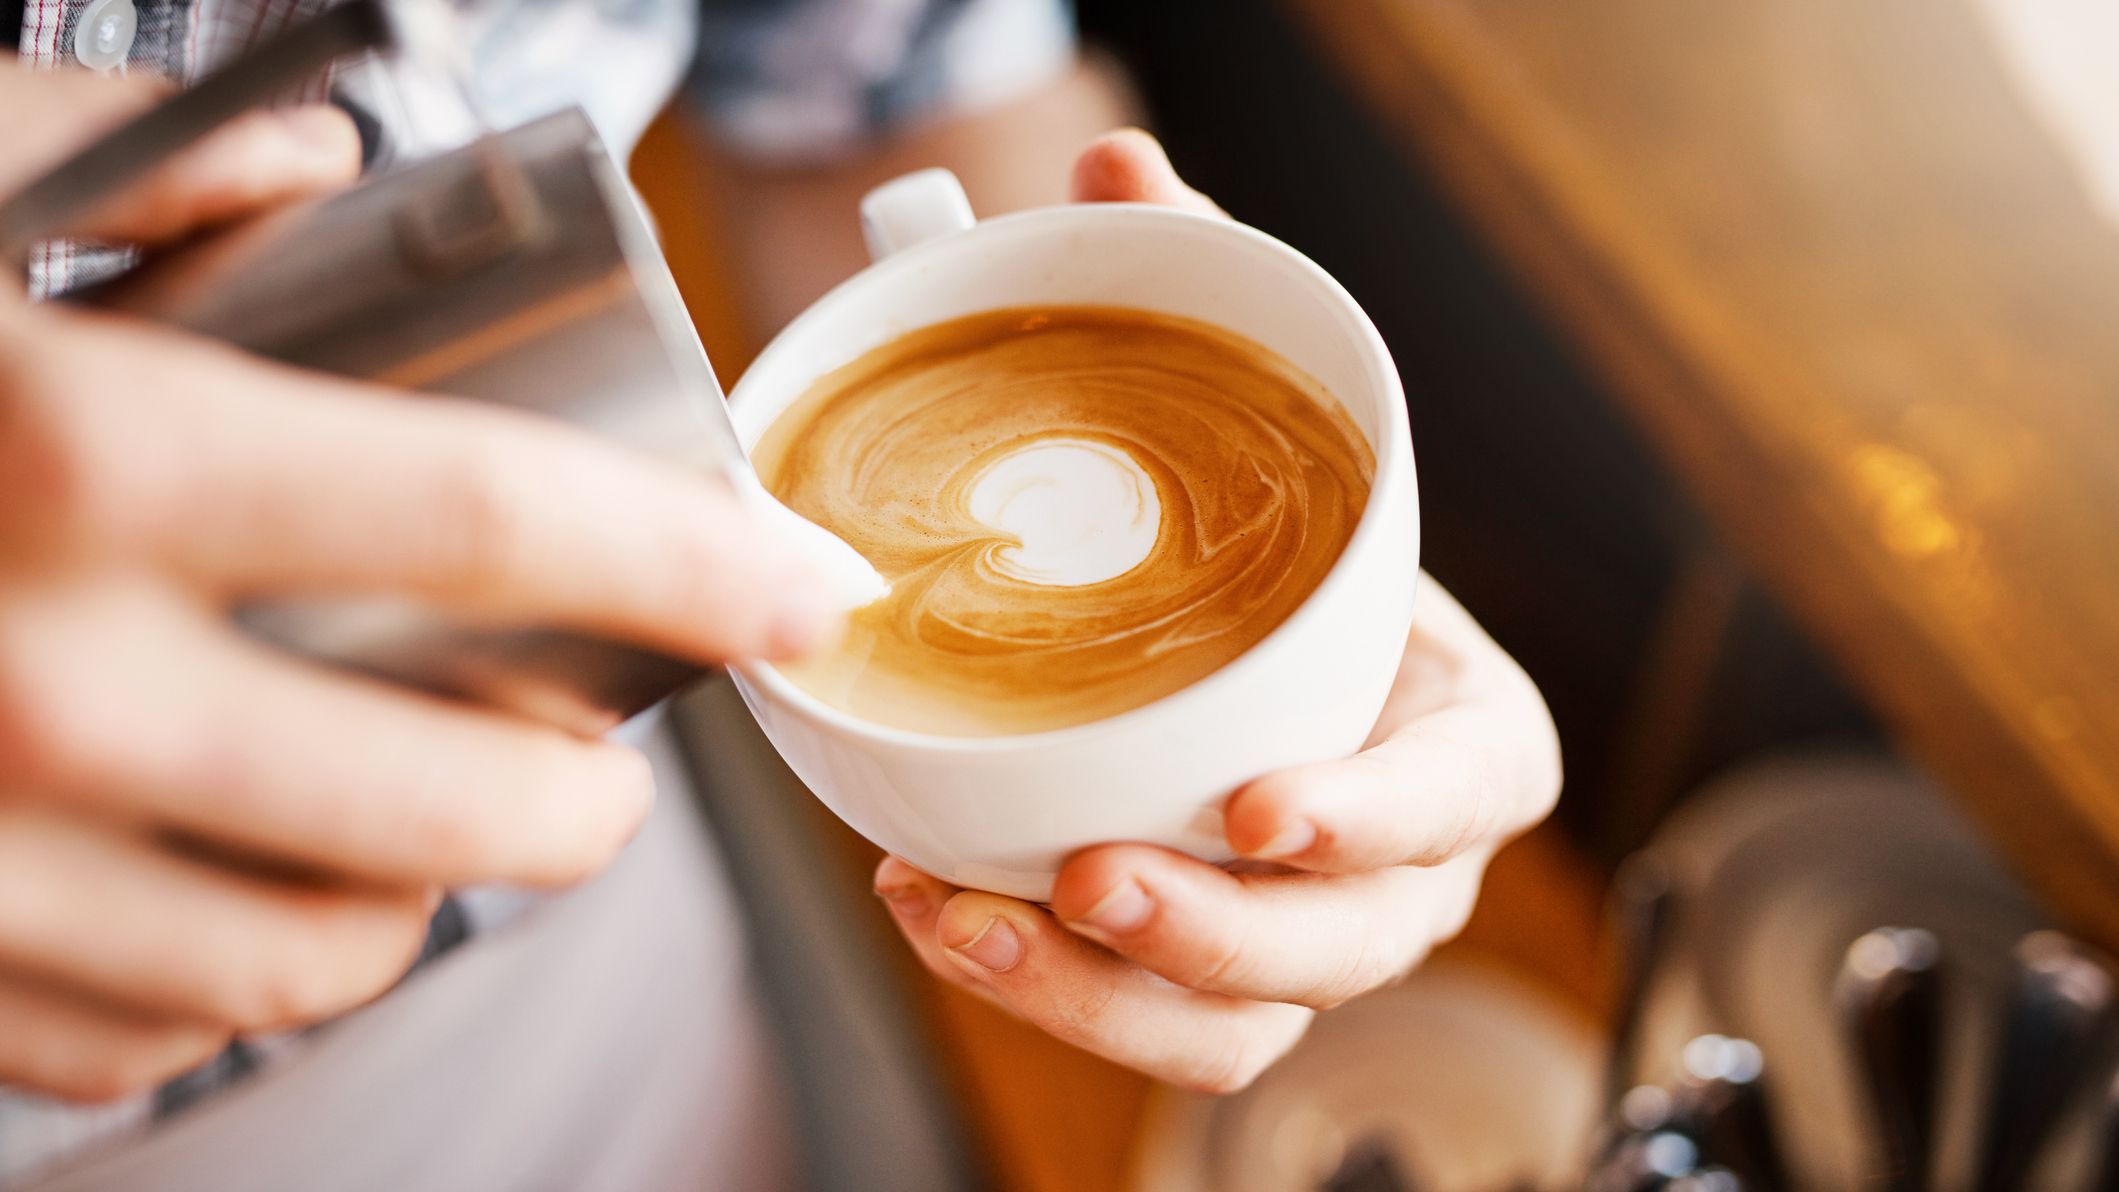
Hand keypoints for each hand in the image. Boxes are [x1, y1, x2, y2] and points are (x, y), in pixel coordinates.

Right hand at [0, 64, 838, 1100]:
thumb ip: (128, 164)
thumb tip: (327, 165)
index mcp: (76, 465)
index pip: (497, 527)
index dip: (696, 561)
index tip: (803, 586)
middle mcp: (34, 695)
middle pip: (454, 803)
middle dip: (588, 800)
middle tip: (609, 757)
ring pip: (318, 956)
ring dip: (422, 900)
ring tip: (433, 827)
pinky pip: (145, 1034)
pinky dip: (233, 977)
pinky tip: (234, 895)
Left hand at [874, 131, 1561, 1094]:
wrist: (1256, 657)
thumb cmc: (1284, 562)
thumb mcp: (1259, 433)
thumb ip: (1210, 307)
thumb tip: (1121, 171)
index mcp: (1455, 725)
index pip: (1471, 788)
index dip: (1383, 813)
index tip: (1259, 801)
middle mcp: (1397, 852)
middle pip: (1355, 938)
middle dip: (1223, 928)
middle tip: (1092, 874)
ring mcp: (1308, 930)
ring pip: (1250, 1022)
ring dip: (1110, 997)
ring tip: (971, 915)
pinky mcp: (1210, 976)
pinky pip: (1157, 1028)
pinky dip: (1050, 994)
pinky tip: (942, 905)